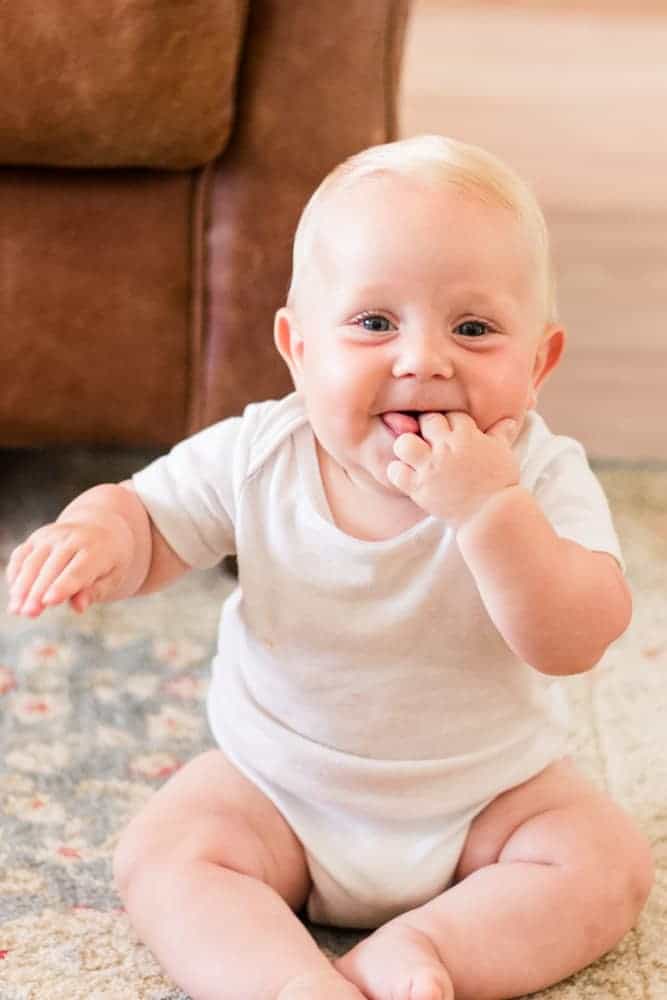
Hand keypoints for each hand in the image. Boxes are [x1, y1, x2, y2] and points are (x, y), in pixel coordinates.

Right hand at [6, 514, 134, 616]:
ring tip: (16, 610)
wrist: (103, 528)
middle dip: (38, 591)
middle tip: (29, 614)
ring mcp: (52, 535)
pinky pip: (22, 555)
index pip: (77, 571)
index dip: (63, 586)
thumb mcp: (114, 577)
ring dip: (22, 586)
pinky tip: (14, 595)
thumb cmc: (110, 561)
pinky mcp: (37, 537)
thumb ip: (97, 591)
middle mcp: (71, 538)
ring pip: (32, 561)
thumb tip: (79, 607)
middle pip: (51, 568)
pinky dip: (15, 573)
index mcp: (96, 549)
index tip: (49, 602)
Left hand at [387, 411, 519, 525]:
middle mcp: (446, 448)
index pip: (452, 413)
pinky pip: (395, 472)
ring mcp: (431, 468)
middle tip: (429, 438)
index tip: (450, 429)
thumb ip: (501, 434)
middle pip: (426, 421)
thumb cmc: (501, 484)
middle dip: (427, 426)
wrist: (492, 515)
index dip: (450, 420)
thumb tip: (509, 421)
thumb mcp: (504, 454)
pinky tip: (406, 474)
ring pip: (404, 443)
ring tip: (413, 454)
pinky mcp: (419, 488)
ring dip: (406, 446)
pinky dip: (397, 471)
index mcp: (467, 436)